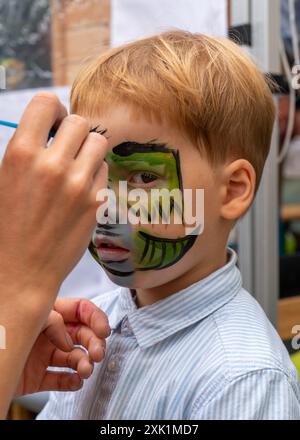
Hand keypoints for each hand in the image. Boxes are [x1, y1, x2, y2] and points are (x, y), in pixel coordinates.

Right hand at [0, 92, 107, 306]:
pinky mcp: (96, 203)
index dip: (52, 109)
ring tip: (75, 165)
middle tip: (64, 148)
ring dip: (87, 149)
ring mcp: (79, 185)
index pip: (46, 102)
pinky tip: (81, 188)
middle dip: (71, 131)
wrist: (21, 272)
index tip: (52, 123)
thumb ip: (26, 150)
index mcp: (21, 154)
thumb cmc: (6, 226)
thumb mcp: (4, 178)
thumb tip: (47, 129)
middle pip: (79, 122)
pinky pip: (104, 170)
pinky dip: (95, 173)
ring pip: (98, 143)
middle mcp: (53, 165)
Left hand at [15, 298, 109, 395]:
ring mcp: (42, 354)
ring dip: (84, 363)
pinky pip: (59, 378)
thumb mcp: (30, 316)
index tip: (104, 330)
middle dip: (94, 343)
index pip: (79, 309)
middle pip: (81, 334)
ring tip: (84, 370)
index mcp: (47, 312)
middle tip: (97, 354)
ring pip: (73, 357)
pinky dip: (70, 381)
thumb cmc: (3, 330)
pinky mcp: (36, 376)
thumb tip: (68, 340)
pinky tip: (75, 382)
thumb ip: (52, 321)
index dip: (95, 317)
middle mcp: (47, 332)